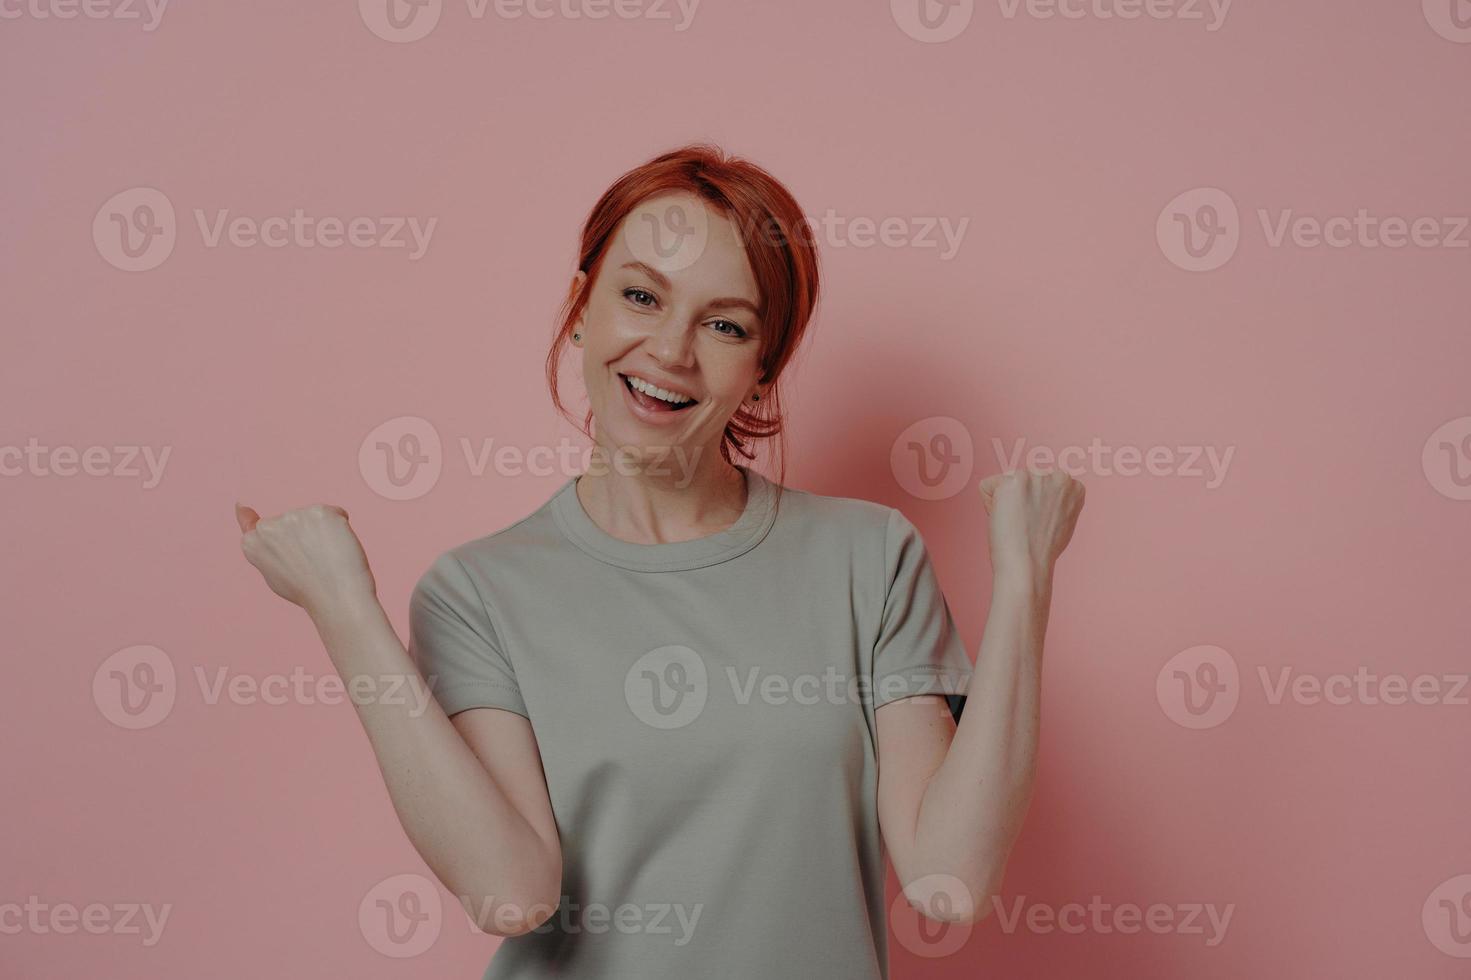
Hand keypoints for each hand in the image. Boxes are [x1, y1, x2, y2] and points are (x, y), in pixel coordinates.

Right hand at [235, 502, 376, 618]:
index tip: (280, 539)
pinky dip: (340, 528)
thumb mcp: (272, 571)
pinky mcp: (318, 511)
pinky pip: (335, 514)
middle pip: (292, 522)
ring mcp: (293, 517)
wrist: (335, 597)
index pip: (256, 526)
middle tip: (314, 564)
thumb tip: (240, 506)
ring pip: (314, 518)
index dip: (278, 537)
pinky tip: (338, 548)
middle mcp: (268, 527)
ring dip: (324, 532)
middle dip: (304, 536)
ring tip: (327, 559)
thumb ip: (261, 545)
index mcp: (252, 543)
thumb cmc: (306, 591)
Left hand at [976, 468, 1084, 588]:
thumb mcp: (1062, 521)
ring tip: (1016, 523)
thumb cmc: (1041, 551)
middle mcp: (1060, 477)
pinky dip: (988, 504)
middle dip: (1019, 500)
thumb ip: (1055, 502)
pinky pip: (986, 486)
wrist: (1027, 566)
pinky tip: (1004, 520)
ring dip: (1004, 502)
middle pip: (1023, 480)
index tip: (1038, 523)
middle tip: (1026, 526)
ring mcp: (1038, 477)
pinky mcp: (1014, 480)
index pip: (1041, 484)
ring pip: (1005, 483)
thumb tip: (1043, 496)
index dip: (1034, 505)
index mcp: (1074, 487)